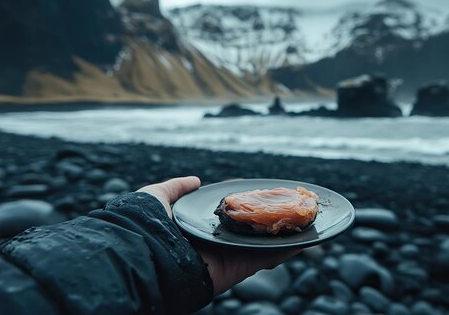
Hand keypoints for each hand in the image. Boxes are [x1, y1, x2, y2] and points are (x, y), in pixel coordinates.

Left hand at [137, 176, 299, 294]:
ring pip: (262, 244)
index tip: (263, 191)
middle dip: (268, 219)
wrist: (141, 255)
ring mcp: (227, 255)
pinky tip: (306, 239)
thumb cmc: (144, 224)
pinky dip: (287, 251)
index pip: (227, 214)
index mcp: (197, 227)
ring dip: (284, 233)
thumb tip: (196, 180)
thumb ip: (174, 189)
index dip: (245, 203)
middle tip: (291, 206)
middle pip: (248, 229)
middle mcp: (214, 242)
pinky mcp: (237, 268)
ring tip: (306, 219)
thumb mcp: (155, 196)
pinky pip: (265, 259)